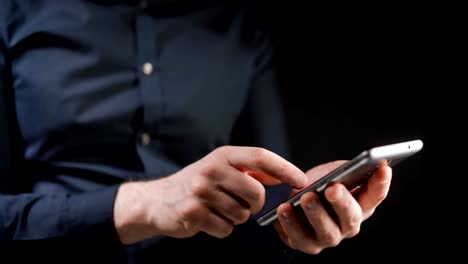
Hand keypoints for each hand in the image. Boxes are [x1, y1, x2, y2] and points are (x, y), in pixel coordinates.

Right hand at [113, 146, 306, 243]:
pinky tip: (209, 219)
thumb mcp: (220, 167)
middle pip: (256, 192)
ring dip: (236, 217)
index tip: (302, 180)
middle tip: (242, 203)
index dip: (284, 168)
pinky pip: (225, 229)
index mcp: (222, 155)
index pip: (260, 156)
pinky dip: (222, 229)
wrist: (158, 200)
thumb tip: (283, 176)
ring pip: (242, 214)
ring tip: (218, 209)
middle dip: (255, 204)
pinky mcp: (193, 213)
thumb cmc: (198, 184)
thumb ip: (250, 169)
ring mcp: (201, 192)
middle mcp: (211, 170)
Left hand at [274, 160, 391, 253]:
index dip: (381, 183)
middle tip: (332, 188)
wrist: (294, 201)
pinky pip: (298, 238)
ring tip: (306, 197)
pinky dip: (290, 223)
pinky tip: (284, 208)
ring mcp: (327, 238)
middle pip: (351, 217)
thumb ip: (343, 171)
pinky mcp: (304, 244)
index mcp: (360, 205)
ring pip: (326, 232)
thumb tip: (351, 168)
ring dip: (316, 214)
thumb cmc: (319, 184)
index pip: (376, 196)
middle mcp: (348, 226)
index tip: (383, 168)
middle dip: (342, 202)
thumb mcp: (332, 173)